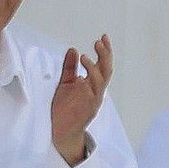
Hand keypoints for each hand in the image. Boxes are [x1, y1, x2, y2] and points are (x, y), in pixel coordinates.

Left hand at [51, 35, 112, 165]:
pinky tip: (82, 72)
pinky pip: (93, 91)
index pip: (102, 64)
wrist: (61, 130)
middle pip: (106, 69)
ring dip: (95, 66)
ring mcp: (95, 98)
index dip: (104, 51)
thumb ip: (69, 67)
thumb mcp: (65, 82)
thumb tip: (73, 49)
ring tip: (86, 56)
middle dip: (105, 55)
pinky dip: (89, 79)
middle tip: (100, 41)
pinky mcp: (90, 107)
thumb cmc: (64, 108)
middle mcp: (97, 89)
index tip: (103, 37)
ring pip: (102, 79)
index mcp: (92, 83)